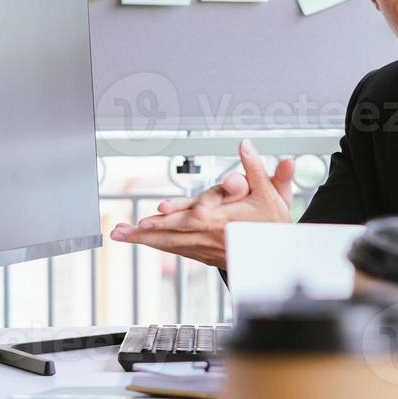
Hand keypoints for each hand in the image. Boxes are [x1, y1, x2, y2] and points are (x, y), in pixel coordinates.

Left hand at [109, 139, 293, 268]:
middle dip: (145, 233)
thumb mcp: (272, 192)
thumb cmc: (273, 223)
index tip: (156, 213)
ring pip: (169, 244)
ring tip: (121, 234)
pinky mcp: (203, 254)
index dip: (174, 215)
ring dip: (144, 240)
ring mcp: (205, 247)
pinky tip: (143, 240)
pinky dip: (158, 245)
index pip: (193, 216)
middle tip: (122, 231)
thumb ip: (256, 168)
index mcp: (223, 219)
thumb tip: (245, 144)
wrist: (276, 254)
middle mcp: (209, 235)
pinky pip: (176, 250)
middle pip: (172, 234)